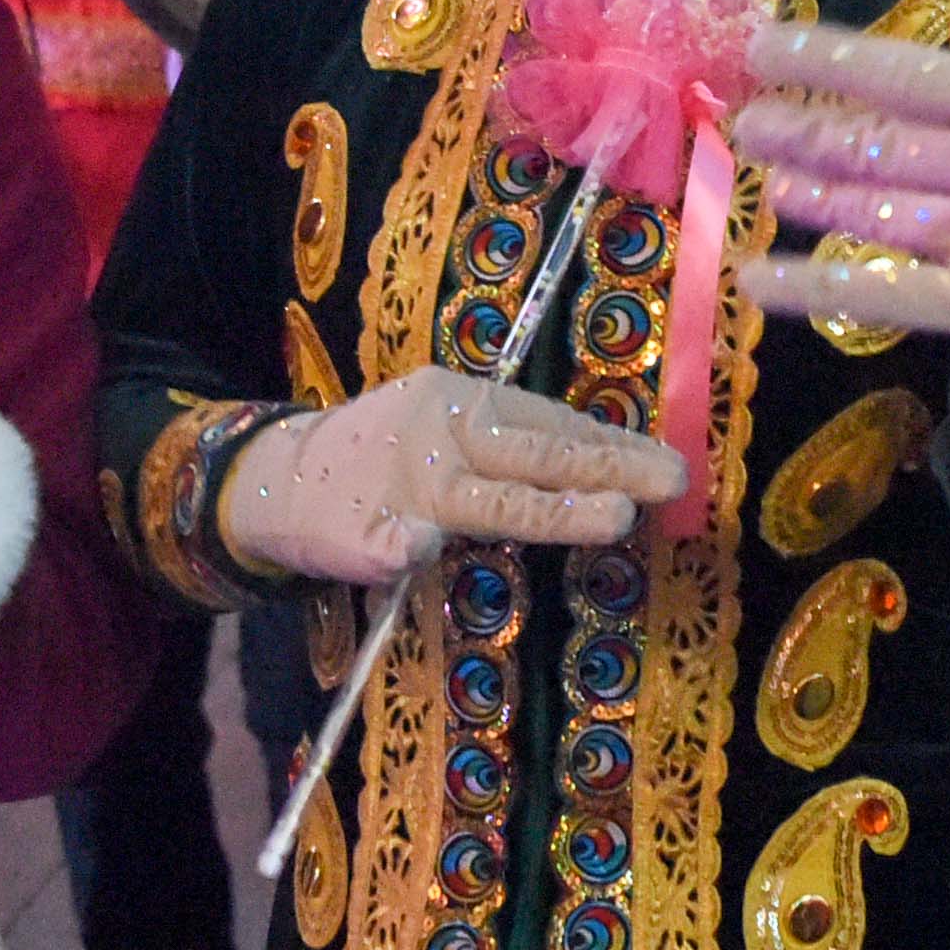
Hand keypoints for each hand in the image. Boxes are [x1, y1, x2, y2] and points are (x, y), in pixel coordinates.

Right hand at [220, 373, 688, 583]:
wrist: (277, 476)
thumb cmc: (388, 456)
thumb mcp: (452, 432)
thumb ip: (518, 451)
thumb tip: (613, 471)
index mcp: (464, 402)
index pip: (552, 425)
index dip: (615, 447)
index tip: (673, 466)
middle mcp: (440, 435)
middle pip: (534, 455)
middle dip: (606, 470)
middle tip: (669, 483)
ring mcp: (400, 486)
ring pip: (483, 500)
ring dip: (548, 509)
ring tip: (611, 517)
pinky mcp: (358, 532)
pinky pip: (385, 541)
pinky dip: (402, 544)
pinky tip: (417, 547)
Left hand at [726, 0, 949, 417]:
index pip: (905, 73)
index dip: (824, 60)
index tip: (761, 46)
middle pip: (875, 144)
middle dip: (798, 129)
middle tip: (739, 114)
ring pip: (873, 210)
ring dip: (807, 192)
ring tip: (762, 172)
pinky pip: (883, 291)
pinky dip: (813, 287)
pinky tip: (758, 276)